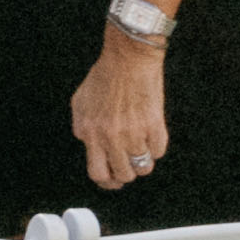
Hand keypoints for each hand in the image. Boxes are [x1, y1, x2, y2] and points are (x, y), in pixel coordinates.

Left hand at [73, 30, 170, 197]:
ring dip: (143, 162)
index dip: (107, 181)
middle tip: (130, 163)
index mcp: (90, 132)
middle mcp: (110, 137)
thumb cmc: (105, 75)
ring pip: (143, 168)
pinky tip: (151, 134)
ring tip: (141, 148)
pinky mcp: (154, 126)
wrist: (129, 58)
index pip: (97, 173)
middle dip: (127, 173)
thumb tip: (88, 146)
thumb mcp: (80, 103)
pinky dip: (156, 147)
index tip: (113, 180)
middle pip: (123, 175)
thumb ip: (82, 128)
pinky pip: (159, 151)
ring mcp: (134, 133)